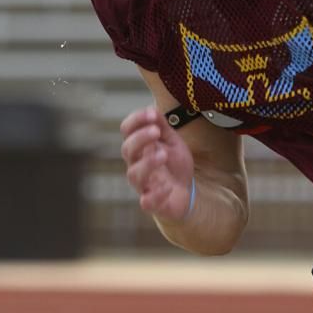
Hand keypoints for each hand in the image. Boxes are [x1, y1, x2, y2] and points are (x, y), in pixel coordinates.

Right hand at [120, 105, 196, 220]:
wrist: (185, 194)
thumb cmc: (174, 165)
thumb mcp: (173, 142)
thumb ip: (163, 127)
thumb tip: (152, 108)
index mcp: (140, 147)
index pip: (127, 131)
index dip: (136, 120)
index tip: (152, 114)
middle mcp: (137, 165)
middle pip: (127, 150)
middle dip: (140, 139)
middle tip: (156, 131)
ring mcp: (144, 184)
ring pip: (134, 175)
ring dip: (147, 163)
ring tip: (163, 155)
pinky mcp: (152, 203)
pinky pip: (147, 201)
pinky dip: (156, 194)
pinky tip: (167, 186)